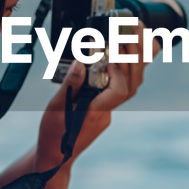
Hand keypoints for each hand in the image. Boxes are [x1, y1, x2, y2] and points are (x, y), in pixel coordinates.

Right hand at [35, 19, 158, 169]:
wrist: (55, 156)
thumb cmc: (53, 134)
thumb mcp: (55, 107)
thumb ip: (70, 84)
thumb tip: (81, 61)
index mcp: (95, 113)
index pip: (119, 91)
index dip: (120, 71)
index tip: (114, 53)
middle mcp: (107, 113)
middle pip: (131, 85)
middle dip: (135, 58)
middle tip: (132, 32)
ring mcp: (108, 112)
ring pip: (131, 86)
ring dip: (135, 62)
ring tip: (134, 37)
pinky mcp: (106, 109)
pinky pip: (123, 87)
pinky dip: (127, 70)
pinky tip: (126, 55)